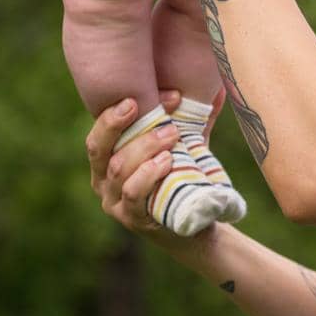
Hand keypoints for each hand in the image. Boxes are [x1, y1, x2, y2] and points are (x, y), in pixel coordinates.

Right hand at [86, 91, 225, 249]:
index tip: (145, 97)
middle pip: (98, 148)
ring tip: (172, 134)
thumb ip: (195, 120)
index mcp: (107, 159)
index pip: (99, 131)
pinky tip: (166, 162)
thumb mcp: (185, 146)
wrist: (199, 226)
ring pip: (117, 168)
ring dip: (144, 147)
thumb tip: (217, 89)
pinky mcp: (131, 219)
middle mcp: (102, 181)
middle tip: (158, 112)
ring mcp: (115, 202)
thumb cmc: (184, 179)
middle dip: (121, 125)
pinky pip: (132, 193)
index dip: (116, 112)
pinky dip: (147, 174)